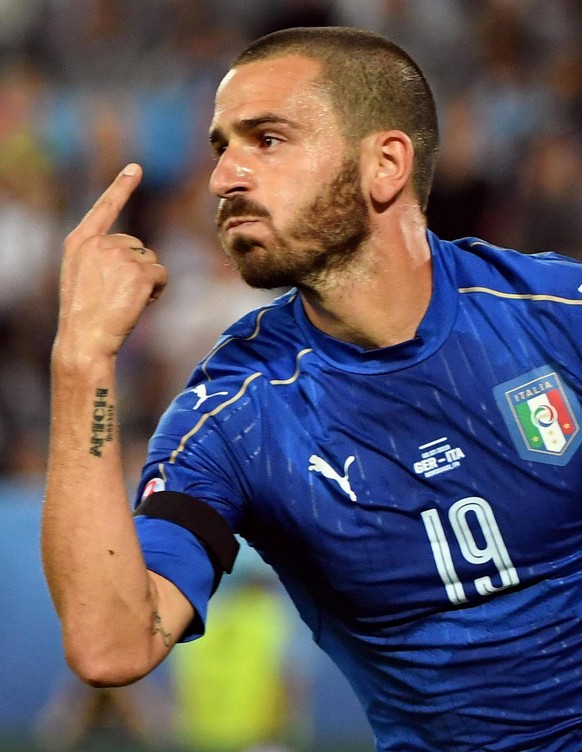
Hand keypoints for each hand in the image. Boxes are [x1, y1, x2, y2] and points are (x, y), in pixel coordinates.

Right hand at [55, 164, 167, 359]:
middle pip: (136, 245)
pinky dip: (156, 290)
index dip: (122, 187)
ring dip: (146, 280)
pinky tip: (139, 303)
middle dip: (135, 267)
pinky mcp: (140, 272)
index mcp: (80, 242)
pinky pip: (161, 274)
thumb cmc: (84, 314)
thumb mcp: (82, 276)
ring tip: (124, 301)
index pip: (105, 208)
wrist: (85, 338)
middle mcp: (100, 243)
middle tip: (117, 294)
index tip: (136, 168)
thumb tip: (138, 253)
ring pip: (151, 260)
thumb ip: (102, 257)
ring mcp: (120, 256)